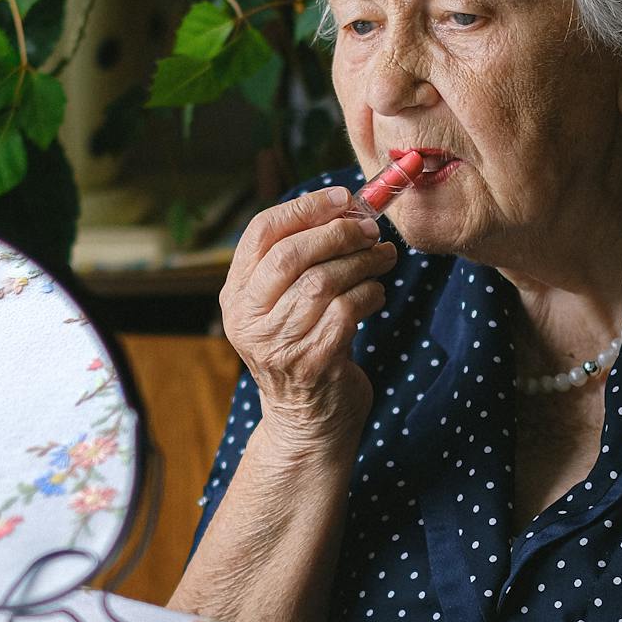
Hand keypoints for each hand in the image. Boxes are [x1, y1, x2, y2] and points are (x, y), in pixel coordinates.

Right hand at [220, 186, 397, 446]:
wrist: (308, 422)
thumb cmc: (304, 349)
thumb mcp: (283, 305)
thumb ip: (300, 261)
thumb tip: (346, 208)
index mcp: (237, 295)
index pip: (261, 233)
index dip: (305, 208)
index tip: (343, 199)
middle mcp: (249, 319)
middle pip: (291, 254)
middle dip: (338, 233)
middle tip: (371, 229)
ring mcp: (278, 343)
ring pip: (323, 281)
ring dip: (362, 262)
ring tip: (384, 257)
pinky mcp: (313, 362)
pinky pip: (347, 311)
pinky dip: (370, 295)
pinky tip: (377, 295)